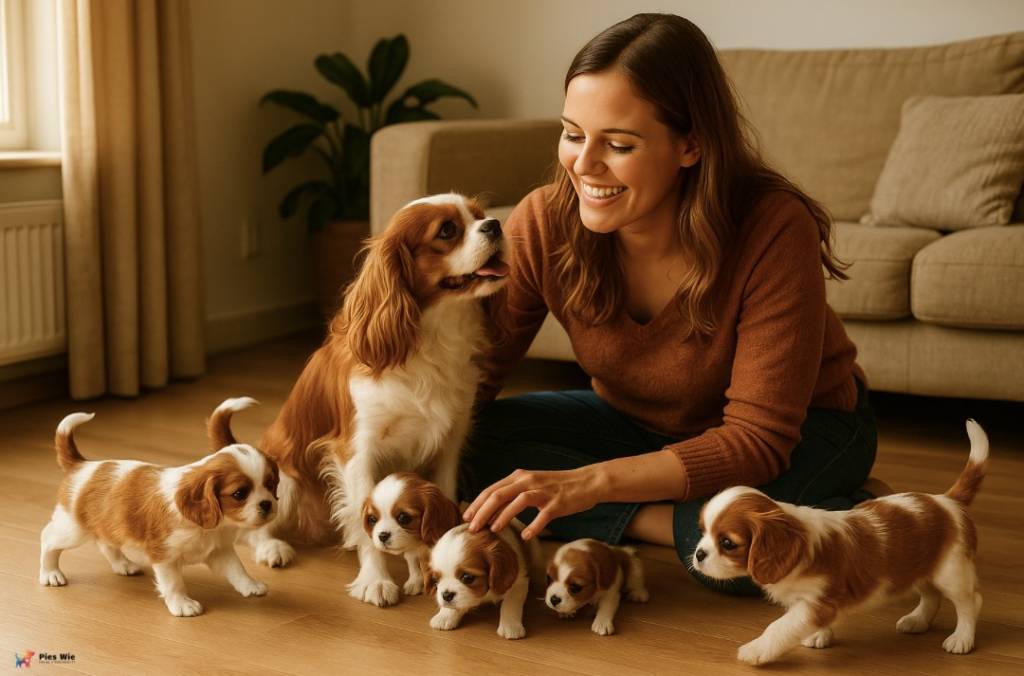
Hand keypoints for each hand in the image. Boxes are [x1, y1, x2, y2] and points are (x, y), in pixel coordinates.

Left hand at [463, 466, 607, 539]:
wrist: (586, 482)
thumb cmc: (556, 487)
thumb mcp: (531, 486)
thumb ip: (512, 495)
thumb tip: (491, 512)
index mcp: (520, 477)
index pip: (491, 489)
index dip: (477, 504)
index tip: (466, 518)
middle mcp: (528, 481)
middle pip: (499, 494)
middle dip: (482, 512)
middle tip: (472, 528)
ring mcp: (543, 492)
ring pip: (518, 501)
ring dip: (503, 516)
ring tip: (493, 529)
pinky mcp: (557, 503)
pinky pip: (543, 515)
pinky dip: (533, 526)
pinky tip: (525, 536)